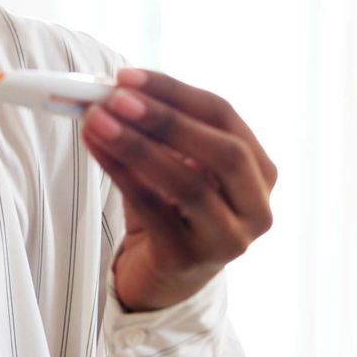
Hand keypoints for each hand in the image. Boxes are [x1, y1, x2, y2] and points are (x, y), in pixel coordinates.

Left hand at [81, 68, 277, 311]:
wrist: (163, 279)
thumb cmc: (171, 211)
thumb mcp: (176, 165)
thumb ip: (158, 130)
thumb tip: (113, 89)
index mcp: (260, 172)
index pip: (225, 117)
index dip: (176, 93)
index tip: (128, 77)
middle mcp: (256, 208)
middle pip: (223, 152)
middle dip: (167, 120)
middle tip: (116, 98)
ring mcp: (228, 239)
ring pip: (190, 185)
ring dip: (138, 146)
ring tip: (97, 120)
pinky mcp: (190, 260)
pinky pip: (154, 210)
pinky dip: (122, 174)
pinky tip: (97, 149)